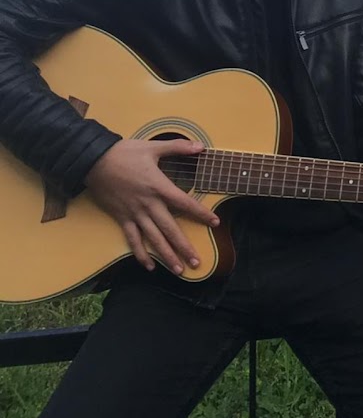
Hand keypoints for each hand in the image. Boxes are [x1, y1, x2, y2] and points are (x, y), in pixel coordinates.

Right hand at [84, 138, 218, 273]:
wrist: (93, 161)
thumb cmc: (124, 152)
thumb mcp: (153, 147)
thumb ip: (179, 147)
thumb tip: (201, 146)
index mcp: (158, 187)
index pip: (184, 203)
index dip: (200, 213)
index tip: (215, 222)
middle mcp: (148, 204)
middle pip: (170, 229)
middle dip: (184, 247)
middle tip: (197, 262)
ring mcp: (134, 213)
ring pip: (153, 239)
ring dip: (166, 256)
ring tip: (179, 270)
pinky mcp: (121, 218)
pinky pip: (132, 239)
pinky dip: (140, 254)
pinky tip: (148, 267)